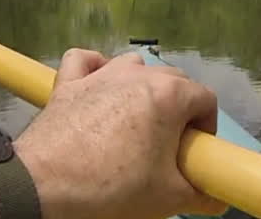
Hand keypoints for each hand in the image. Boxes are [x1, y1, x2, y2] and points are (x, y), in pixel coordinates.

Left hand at [15, 49, 228, 218]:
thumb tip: (216, 200)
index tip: (192, 153)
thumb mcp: (168, 198)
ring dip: (141, 88)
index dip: (205, 129)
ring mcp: (101, 74)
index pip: (205, 100)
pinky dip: (95, 69)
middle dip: (178, 110)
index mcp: (169, 95)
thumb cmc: (109, 187)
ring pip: (133, 66)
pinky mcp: (69, 82)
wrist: (44, 186)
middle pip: (174, 80)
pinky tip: (98, 87)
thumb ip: (200, 194)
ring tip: (136, 124)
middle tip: (167, 148)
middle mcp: (138, 75)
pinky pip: (85, 60)